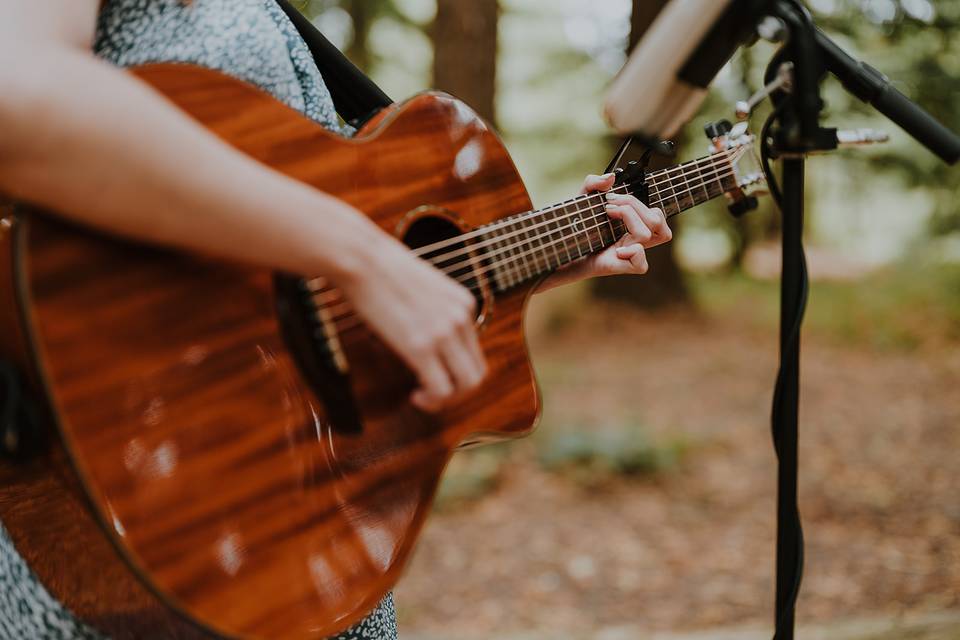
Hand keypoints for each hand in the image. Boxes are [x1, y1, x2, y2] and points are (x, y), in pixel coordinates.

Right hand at [339, 233, 486, 411]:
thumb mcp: (421, 286)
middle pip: (478, 373)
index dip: (458, 372)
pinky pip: (441, 389)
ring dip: (447, 400)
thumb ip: (432, 310)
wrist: (361, 257)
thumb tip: (422, 333)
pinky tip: (415, 395)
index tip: (433, 373)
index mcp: (464, 303)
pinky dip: (432, 401)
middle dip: (457, 392)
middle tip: (432, 393)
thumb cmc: (379, 269)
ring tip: (423, 397)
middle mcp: (460, 318)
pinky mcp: (421, 345)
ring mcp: (443, 332)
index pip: (477, 352)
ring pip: (466, 385)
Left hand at [537, 173, 671, 291]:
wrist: (557, 249)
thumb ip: (593, 183)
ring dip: (630, 217)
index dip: (641, 203)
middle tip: (609, 205)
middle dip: (633, 204)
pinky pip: (641, 264)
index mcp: (632, 226)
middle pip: (656, 220)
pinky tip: (617, 249)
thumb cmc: (573, 227)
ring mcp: (628, 255)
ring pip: (649, 234)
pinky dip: (633, 252)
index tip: (612, 198)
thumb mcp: (581, 199)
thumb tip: (611, 178)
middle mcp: (633, 240)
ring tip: (608, 215)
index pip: (656, 215)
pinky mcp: (618, 267)